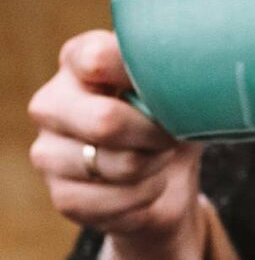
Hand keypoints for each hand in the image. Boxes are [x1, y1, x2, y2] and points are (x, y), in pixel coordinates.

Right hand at [28, 30, 202, 249]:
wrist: (168, 183)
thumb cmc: (172, 123)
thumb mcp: (182, 91)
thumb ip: (180, 75)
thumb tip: (200, 72)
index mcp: (78, 61)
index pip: (98, 58)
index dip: (145, 79)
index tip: (173, 90)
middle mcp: (52, 104)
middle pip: (106, 120)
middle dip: (157, 135)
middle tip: (172, 137)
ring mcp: (49, 152)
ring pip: (121, 166)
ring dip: (157, 169)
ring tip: (159, 161)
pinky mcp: (64, 196)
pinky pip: (119, 201)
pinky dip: (149, 198)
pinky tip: (148, 187)